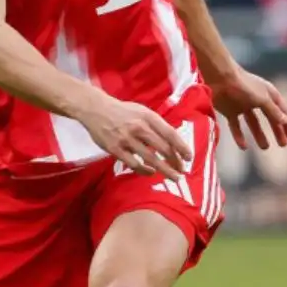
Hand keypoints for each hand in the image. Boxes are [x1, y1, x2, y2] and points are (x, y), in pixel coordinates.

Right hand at [75, 90, 192, 178]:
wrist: (96, 110)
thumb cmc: (123, 111)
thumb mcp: (142, 111)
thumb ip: (156, 125)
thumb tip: (172, 141)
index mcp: (148, 117)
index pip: (170, 134)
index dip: (182, 147)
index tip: (189, 157)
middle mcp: (139, 128)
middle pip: (163, 149)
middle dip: (175, 162)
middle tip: (182, 171)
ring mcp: (127, 139)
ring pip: (151, 159)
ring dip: (165, 170)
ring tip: (173, 177)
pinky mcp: (115, 149)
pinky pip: (134, 164)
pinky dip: (145, 170)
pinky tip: (150, 172)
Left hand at [209, 69, 286, 149]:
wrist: (219, 78)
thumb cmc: (243, 85)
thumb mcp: (262, 99)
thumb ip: (273, 110)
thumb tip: (286, 121)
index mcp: (268, 94)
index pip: (282, 111)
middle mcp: (257, 99)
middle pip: (269, 117)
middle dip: (276, 131)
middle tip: (282, 145)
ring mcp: (242, 105)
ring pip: (253, 123)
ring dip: (259, 134)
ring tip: (265, 147)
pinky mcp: (229, 110)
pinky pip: (236, 126)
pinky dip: (239, 136)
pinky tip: (244, 147)